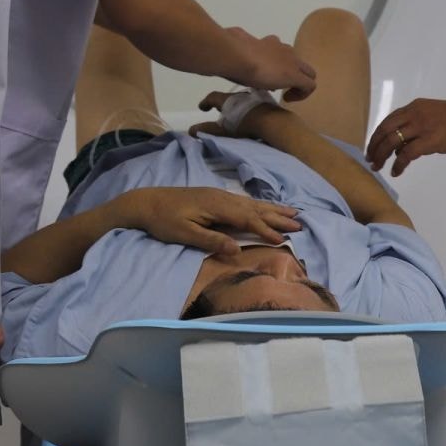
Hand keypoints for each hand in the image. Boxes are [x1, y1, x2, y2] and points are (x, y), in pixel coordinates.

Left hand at [133, 187, 300, 254]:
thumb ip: (210, 240)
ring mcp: (219, 196)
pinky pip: (244, 201)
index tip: (283, 239)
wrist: (145, 202)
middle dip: (278, 217)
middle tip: (300, 224)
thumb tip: (236, 249)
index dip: (266, 230)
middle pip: (255, 208)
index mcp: (217, 206)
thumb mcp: (184, 234)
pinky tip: (265, 207)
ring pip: (252, 203)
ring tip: (292, 212)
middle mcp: (222, 198)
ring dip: (272, 209)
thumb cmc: (163, 220)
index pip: (247, 219)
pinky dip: (259, 205)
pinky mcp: (215, 197)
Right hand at [192, 89, 276, 140]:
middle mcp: (241, 93)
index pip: (212, 97)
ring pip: (242, 99)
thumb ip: (208, 130)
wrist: (274, 122)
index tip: (202, 107)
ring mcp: (256, 96)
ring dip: (237, 106)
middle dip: (223, 103)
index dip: (206, 102)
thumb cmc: (246, 125)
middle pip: (228, 97)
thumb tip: (191, 130)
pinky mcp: (267, 103)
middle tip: (219, 111)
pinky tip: (252, 116)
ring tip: (236, 114)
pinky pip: (254, 103)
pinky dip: (249, 108)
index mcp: (228, 98)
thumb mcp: (224, 130)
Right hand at [226, 28, 317, 101]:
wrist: (238, 57)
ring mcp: (292, 61)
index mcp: (270, 42)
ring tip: (286, 93)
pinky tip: (288, 99)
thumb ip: (243, 55)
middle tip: (280, 87)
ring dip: (298, 82)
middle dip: (293, 74)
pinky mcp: (295, 75)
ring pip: (308, 72)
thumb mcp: (239, 54)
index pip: (282, 53)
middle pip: (298, 62)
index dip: (280, 66)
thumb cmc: (233, 54)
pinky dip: (302, 94)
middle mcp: (284, 49)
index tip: (269, 77)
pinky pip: (309, 86)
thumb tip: (240, 60)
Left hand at [365, 97, 445, 177]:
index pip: (388, 121)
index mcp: (414, 107)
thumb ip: (417, 128)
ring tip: (377, 167)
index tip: (372, 148)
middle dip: (373, 146)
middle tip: (370, 160)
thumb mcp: (432, 116)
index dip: (377, 135)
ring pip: (391, 141)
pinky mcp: (429, 140)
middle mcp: (413, 114)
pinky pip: (406, 154)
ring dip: (381, 156)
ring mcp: (421, 126)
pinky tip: (396, 172)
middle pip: (384, 130)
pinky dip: (398, 164)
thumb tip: (404, 147)